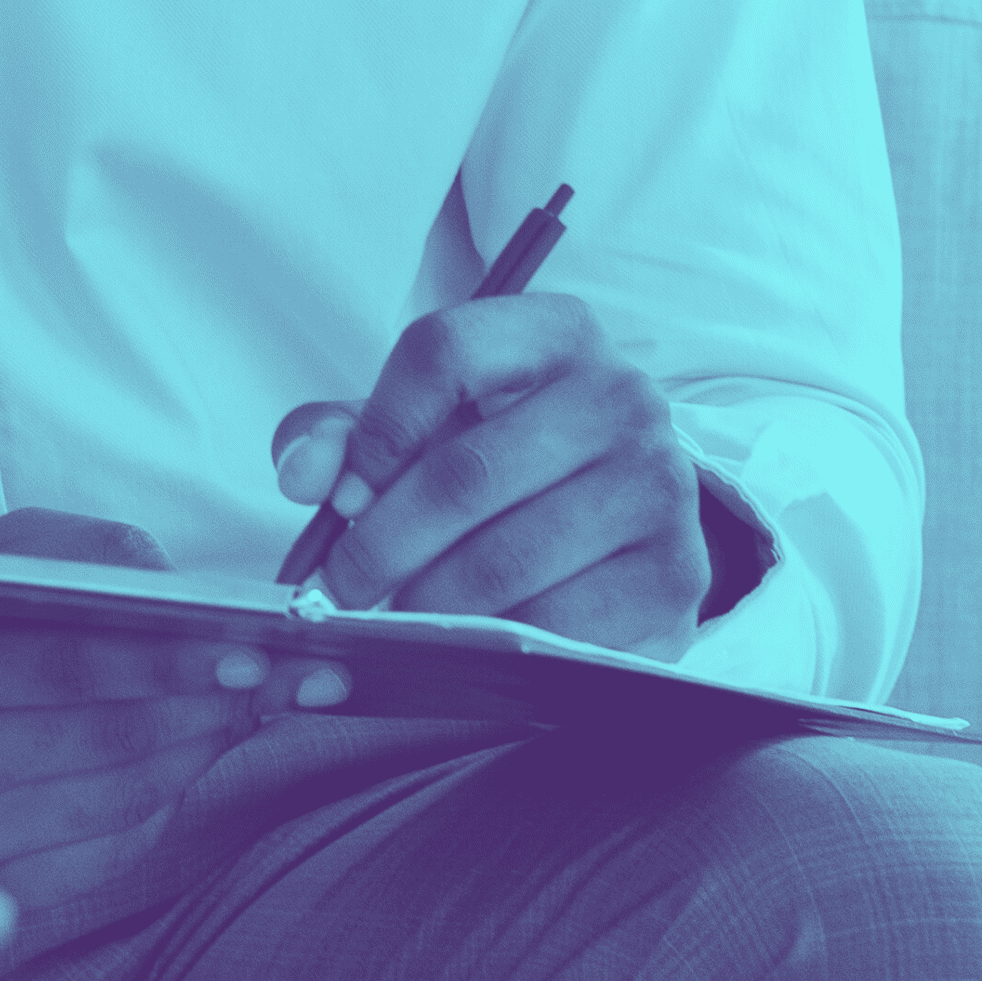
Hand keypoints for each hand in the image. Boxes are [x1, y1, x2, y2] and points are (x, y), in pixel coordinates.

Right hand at [0, 510, 311, 926]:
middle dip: (217, 705)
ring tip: (261, 707)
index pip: (68, 667)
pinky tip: (196, 757)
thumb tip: (180, 585)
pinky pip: (105, 853)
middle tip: (300, 675)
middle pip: (109, 743)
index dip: (172, 657)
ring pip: (120, 802)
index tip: (259, 644)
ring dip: (204, 752)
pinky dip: (166, 803)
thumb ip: (77, 553)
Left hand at [273, 290, 704, 660]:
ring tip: (400, 618)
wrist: (624, 527)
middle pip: (464, 473)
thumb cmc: (510, 465)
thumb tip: (307, 474)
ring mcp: (658, 486)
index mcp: (557, 334)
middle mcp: (622, 397)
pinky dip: (493, 646)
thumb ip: (346, 434)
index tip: (344, 495)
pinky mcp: (674, 574)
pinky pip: (555, 625)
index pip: (444, 351)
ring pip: (503, 562)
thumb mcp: (429, 427)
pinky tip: (471, 643)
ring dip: (429, 606)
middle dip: (381, 546)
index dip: (376, 429)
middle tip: (342, 589)